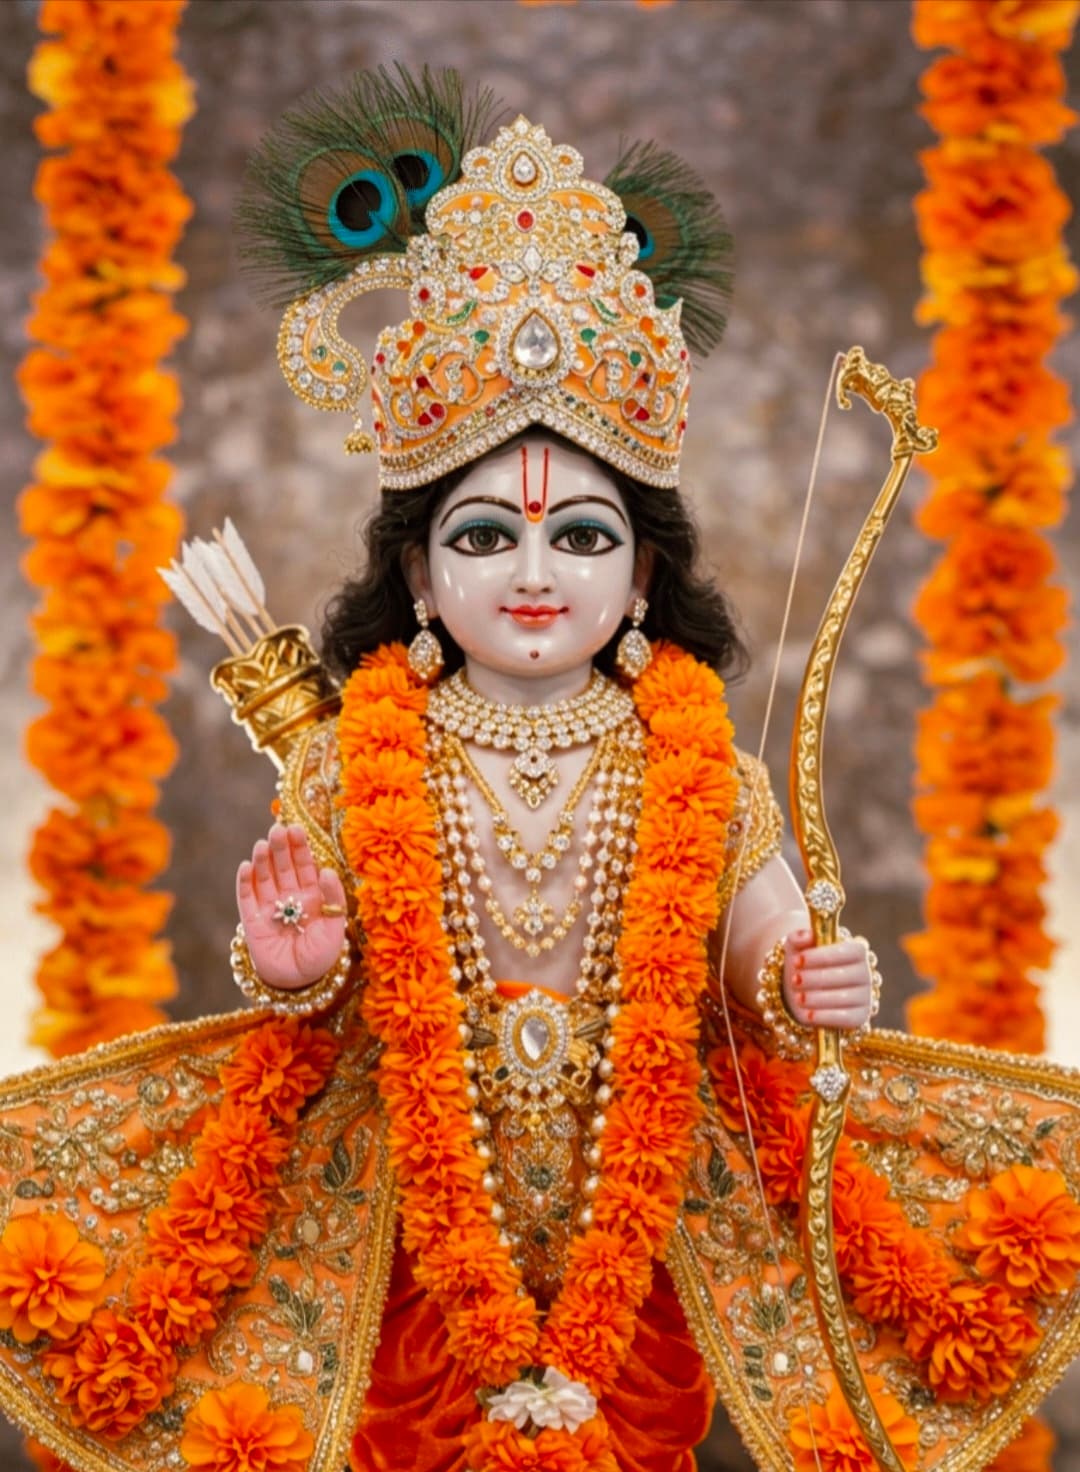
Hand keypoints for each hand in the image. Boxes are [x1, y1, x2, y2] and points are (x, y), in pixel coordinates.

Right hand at [236, 823, 347, 988]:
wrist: (298, 983)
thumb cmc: (321, 956)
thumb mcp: (335, 927)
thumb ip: (334, 899)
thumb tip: (327, 870)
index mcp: (313, 895)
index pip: (306, 866)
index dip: (300, 847)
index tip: (296, 829)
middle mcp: (290, 896)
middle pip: (284, 867)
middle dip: (281, 848)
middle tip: (278, 830)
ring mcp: (270, 907)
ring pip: (265, 877)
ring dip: (263, 860)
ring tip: (262, 843)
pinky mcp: (252, 920)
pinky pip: (246, 898)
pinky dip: (245, 882)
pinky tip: (246, 866)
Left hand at [782, 928, 872, 1030]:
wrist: (807, 989)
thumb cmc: (806, 963)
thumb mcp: (799, 947)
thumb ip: (799, 938)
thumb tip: (804, 936)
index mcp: (857, 951)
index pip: (847, 951)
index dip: (822, 956)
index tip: (798, 960)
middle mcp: (865, 973)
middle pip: (843, 976)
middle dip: (816, 979)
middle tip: (795, 980)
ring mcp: (865, 996)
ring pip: (844, 998)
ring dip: (818, 998)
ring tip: (798, 998)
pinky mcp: (860, 1017)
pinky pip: (846, 1018)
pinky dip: (826, 1017)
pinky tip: (808, 1015)